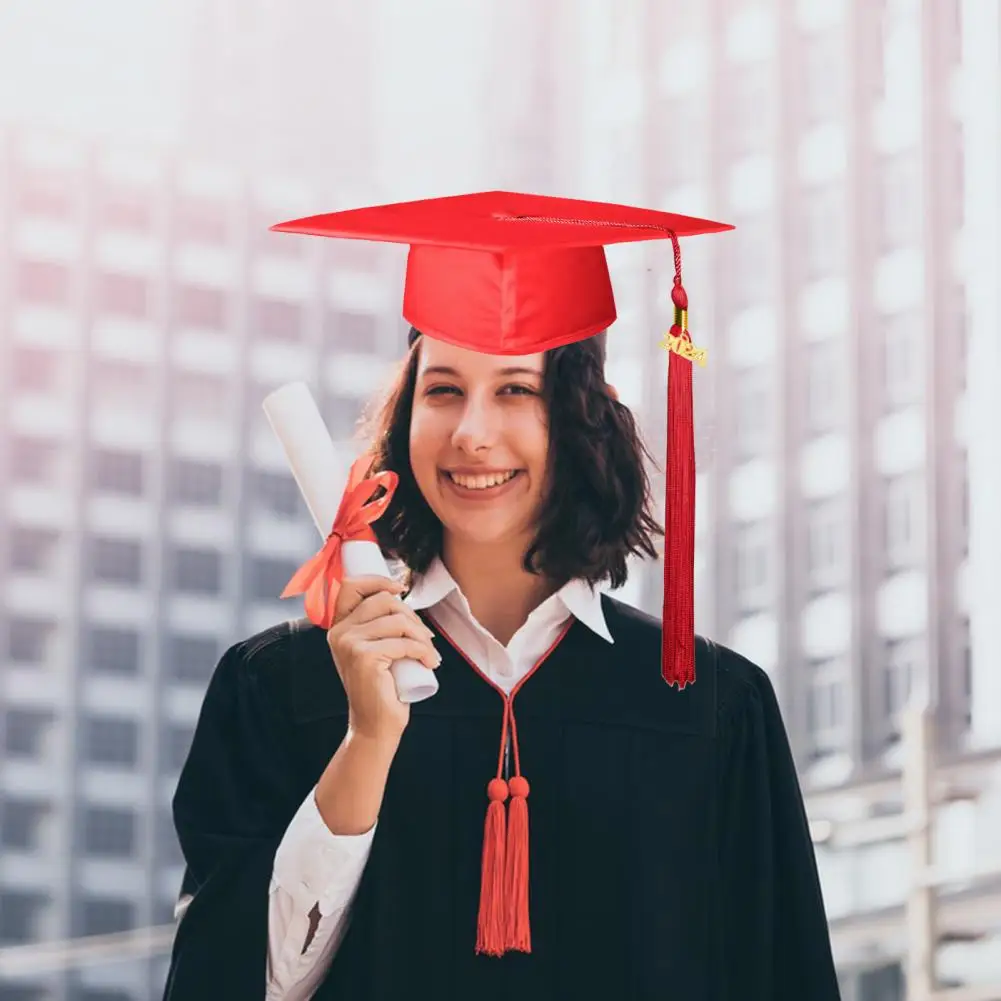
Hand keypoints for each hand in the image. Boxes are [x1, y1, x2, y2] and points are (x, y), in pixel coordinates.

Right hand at [326, 576, 439, 744]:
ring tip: (429, 652)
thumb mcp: (374, 647)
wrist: (375, 724)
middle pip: (383, 600)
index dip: (378, 581)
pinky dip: (424, 651)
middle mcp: (339, 632)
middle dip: (412, 615)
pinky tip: (430, 662)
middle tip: (426, 636)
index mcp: (338, 626)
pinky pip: (404, 643)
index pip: (351, 586)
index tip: (400, 589)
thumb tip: (397, 592)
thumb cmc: (381, 685)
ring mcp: (350, 644)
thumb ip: (376, 623)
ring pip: (398, 621)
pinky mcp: (364, 657)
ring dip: (422, 636)